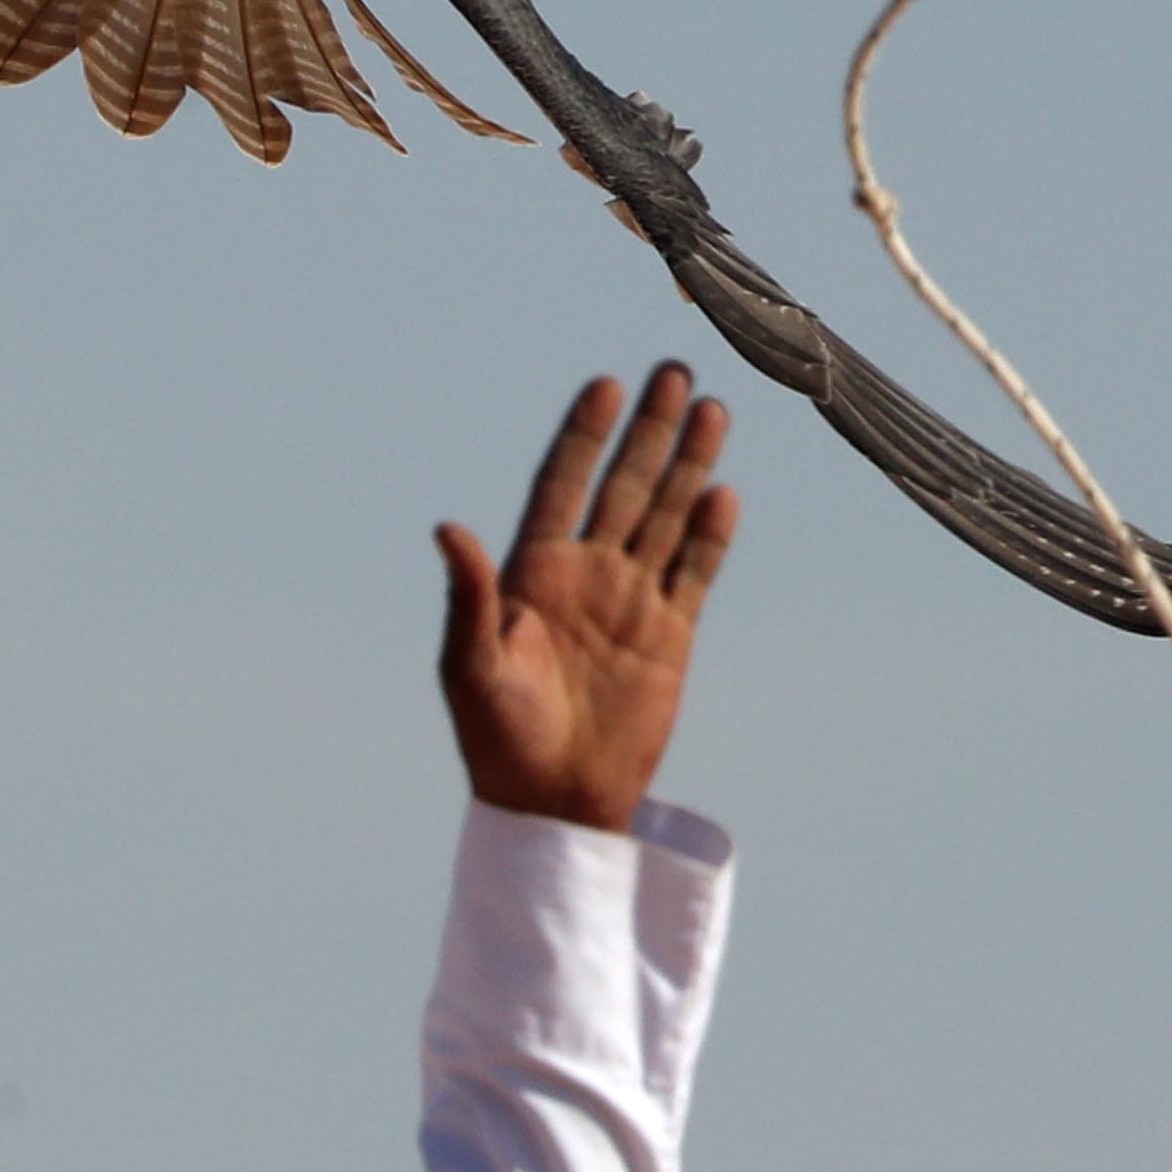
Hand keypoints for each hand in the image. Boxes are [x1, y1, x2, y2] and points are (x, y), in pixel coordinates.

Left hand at [437, 365, 738, 834]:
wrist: (553, 801)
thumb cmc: (496, 735)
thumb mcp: (470, 665)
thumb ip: (469, 595)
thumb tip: (447, 528)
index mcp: (532, 571)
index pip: (562, 484)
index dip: (584, 435)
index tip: (605, 385)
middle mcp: (585, 573)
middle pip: (623, 485)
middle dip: (650, 431)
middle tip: (675, 371)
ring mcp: (630, 601)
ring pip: (665, 516)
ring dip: (688, 466)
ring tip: (713, 410)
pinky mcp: (667, 635)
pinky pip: (693, 573)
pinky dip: (709, 536)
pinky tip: (723, 495)